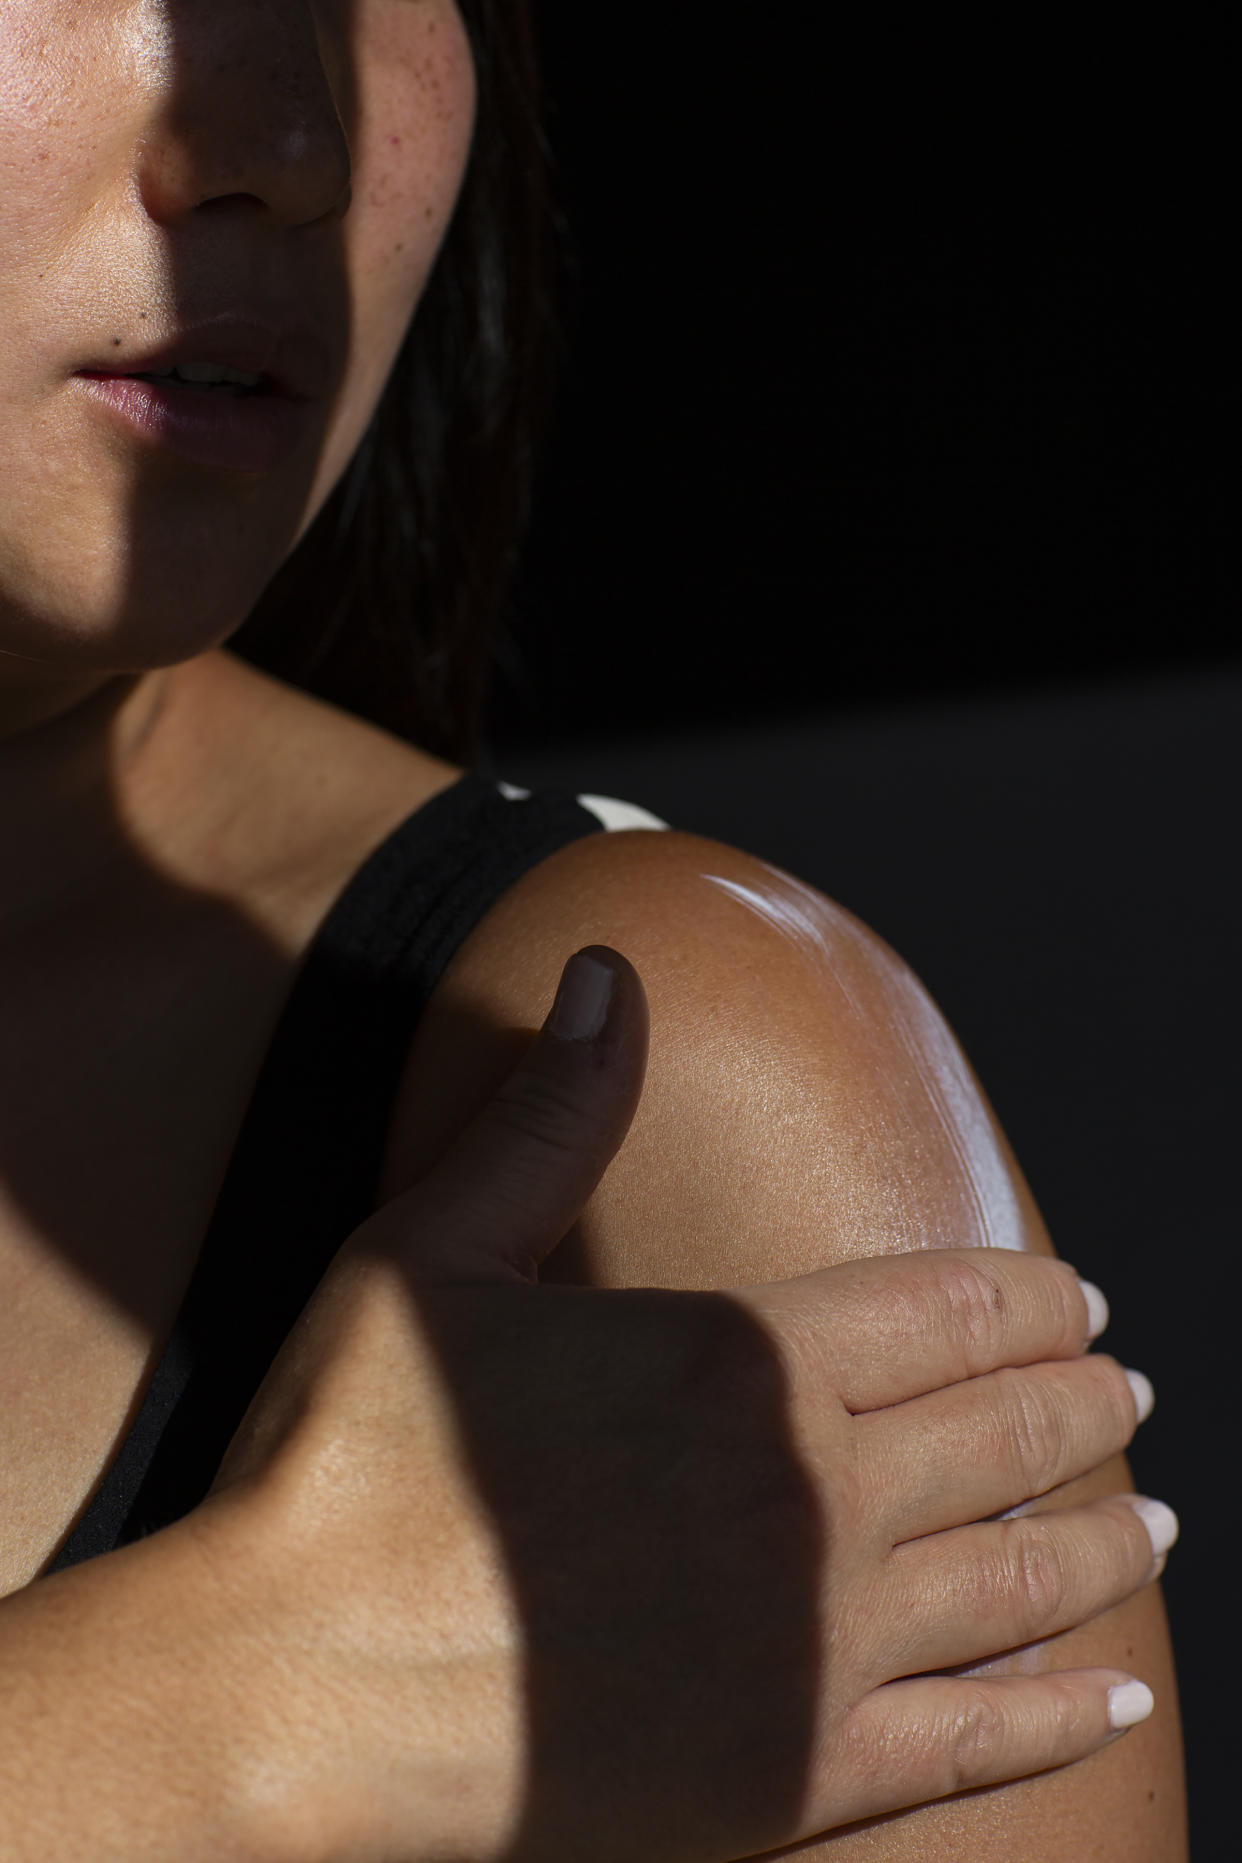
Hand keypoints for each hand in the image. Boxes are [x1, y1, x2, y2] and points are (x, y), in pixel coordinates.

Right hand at [192, 946, 1170, 1862]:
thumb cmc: (345, 1455)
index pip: (949, 1310)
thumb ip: (555, 1112)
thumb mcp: (439, 1247)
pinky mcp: (795, 1777)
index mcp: (745, 1356)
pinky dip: (1056, 1707)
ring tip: (1153, 1516)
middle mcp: (813, 1496)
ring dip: (1099, 1537)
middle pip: (1003, 1434)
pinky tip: (1106, 1686)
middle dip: (1082, 1403)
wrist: (284, 1687)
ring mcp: (816, 1646)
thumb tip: (608, 969)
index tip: (1084, 1298)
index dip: (1034, 1298)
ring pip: (1016, 1577)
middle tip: (1135, 1389)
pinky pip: (974, 1741)